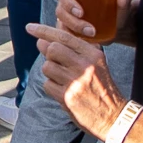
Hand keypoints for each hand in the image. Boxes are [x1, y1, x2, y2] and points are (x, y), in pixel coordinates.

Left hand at [30, 0, 121, 136]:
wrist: (112, 115)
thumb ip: (73, 50)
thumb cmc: (101, 87)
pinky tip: (64, 92)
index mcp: (92, 54)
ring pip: (47, 67)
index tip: (30, 27)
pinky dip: (52, 87)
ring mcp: (75, 82)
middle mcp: (84, 65)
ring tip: (64, 80)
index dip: (44, 30)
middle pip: (52, 49)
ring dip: (51, 73)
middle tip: (56, 63)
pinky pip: (47, 84)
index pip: (64, 37)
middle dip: (49, 55)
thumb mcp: (95, 63)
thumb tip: (42, 40)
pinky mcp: (67, 97)